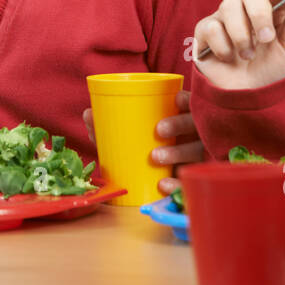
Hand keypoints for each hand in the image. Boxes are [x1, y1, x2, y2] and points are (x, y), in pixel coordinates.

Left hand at [83, 90, 199, 195]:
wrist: (148, 180)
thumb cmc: (140, 148)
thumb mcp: (127, 135)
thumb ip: (109, 125)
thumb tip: (88, 113)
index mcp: (183, 118)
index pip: (192, 105)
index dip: (188, 100)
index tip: (175, 99)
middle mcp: (195, 136)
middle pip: (195, 127)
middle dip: (180, 124)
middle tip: (159, 129)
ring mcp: (197, 158)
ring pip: (195, 153)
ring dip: (177, 153)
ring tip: (155, 157)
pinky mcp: (190, 180)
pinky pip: (188, 182)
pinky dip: (176, 185)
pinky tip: (163, 186)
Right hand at [192, 0, 284, 91]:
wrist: (248, 98)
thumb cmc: (271, 72)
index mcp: (272, 12)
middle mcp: (247, 10)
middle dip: (259, 13)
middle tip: (266, 38)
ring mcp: (225, 19)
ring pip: (229, 6)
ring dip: (241, 36)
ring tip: (247, 56)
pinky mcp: (205, 31)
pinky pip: (211, 27)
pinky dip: (223, 47)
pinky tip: (228, 58)